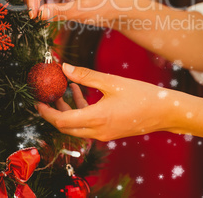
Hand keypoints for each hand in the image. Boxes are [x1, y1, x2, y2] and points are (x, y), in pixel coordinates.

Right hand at [24, 0, 112, 21]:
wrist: (115, 8)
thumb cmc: (103, 6)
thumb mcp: (81, 11)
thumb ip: (59, 12)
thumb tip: (39, 14)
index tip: (33, 16)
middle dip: (32, 1)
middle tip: (35, 19)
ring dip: (37, 4)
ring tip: (45, 18)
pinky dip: (43, 6)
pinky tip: (50, 16)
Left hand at [36, 64, 180, 140]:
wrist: (165, 112)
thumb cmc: (141, 95)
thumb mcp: (112, 82)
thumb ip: (87, 75)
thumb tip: (65, 67)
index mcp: (97, 119)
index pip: (61, 121)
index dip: (46, 111)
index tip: (37, 100)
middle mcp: (98, 131)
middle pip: (66, 126)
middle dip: (53, 111)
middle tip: (46, 95)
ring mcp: (104, 133)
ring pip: (77, 126)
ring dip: (67, 110)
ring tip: (64, 90)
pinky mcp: (110, 131)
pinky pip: (88, 124)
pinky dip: (81, 111)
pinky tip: (81, 93)